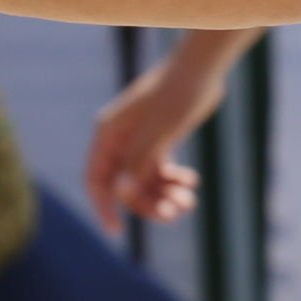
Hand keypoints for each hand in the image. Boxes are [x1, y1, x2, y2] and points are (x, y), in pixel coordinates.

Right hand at [86, 49, 232, 230]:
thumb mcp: (159, 132)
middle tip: (174, 214)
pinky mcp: (160, 139)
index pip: (97, 180)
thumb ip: (138, 163)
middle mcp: (120, 139)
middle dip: (147, 202)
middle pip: (125, 185)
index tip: (117, 232)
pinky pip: (160, 171)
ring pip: (145, 181)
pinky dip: (173, 181)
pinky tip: (191, 181)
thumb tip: (119, 194)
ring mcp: (140, 140)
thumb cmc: (177, 95)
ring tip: (189, 201)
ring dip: (164, 195)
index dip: (104, 207)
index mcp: (108, 134)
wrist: (203, 68)